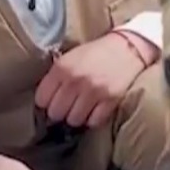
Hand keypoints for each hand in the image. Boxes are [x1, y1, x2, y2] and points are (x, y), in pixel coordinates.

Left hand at [34, 31, 153, 127]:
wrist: (127, 47)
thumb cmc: (96, 53)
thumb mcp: (70, 57)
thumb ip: (56, 77)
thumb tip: (44, 102)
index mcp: (61, 67)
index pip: (41, 99)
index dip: (46, 102)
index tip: (53, 101)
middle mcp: (75, 80)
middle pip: (55, 113)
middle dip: (60, 112)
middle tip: (68, 107)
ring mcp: (93, 91)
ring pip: (73, 120)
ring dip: (77, 117)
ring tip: (82, 108)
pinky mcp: (110, 100)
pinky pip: (93, 122)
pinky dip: (94, 119)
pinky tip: (95, 110)